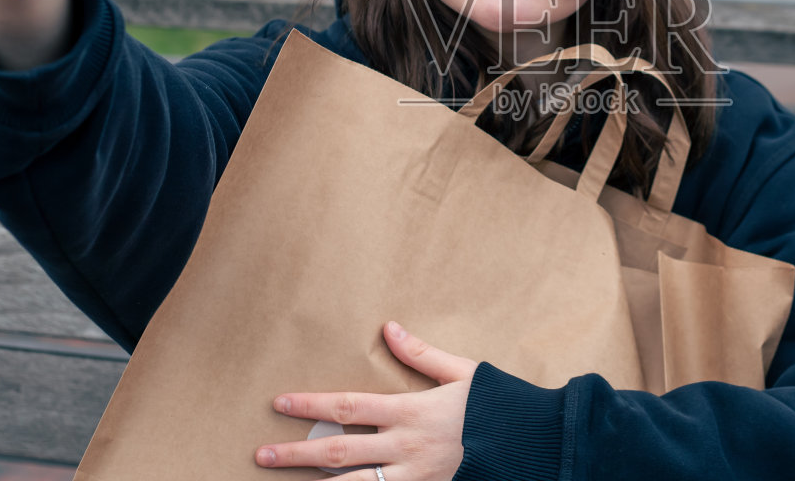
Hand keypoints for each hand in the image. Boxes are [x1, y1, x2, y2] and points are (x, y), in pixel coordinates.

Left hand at [258, 321, 477, 480]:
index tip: (279, 402)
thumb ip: (422, 354)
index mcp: (411, 411)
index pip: (349, 407)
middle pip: (339, 452)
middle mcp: (406, 447)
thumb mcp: (463, 372)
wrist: (532, 446)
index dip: (311, 405)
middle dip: (297, 453)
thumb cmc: (498, 406)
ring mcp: (415, 476)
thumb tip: (389, 328)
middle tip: (262, 453)